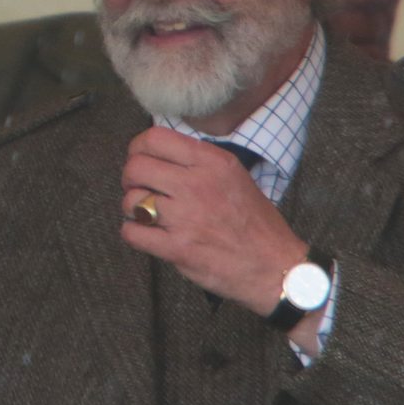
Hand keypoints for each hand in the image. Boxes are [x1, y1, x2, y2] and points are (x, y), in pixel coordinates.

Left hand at [120, 127, 309, 322]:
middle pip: (136, 167)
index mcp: (212, 163)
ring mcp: (185, 217)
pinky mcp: (177, 248)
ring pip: (131, 201)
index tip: (139, 159)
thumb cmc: (254, 223)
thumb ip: (200, 163)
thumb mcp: (235, 176)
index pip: (155, 138)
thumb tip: (162, 155)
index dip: (137, 148)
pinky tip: (146, 234)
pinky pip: (132, 233)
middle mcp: (196, 185)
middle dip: (130, 179)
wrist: (274, 265)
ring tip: (147, 214)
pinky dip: (133, 233)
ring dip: (132, 208)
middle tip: (139, 189)